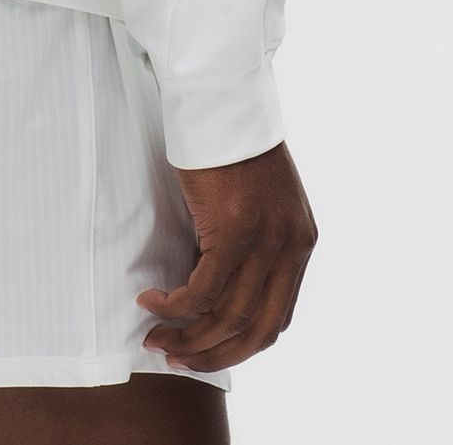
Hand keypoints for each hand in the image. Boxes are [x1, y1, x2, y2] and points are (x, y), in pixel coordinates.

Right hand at [136, 139, 316, 372]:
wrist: (225, 96)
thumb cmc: (231, 139)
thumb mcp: (258, 198)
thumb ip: (251, 240)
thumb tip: (217, 278)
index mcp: (300, 243)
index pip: (277, 318)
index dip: (240, 343)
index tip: (206, 347)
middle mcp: (290, 250)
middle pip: (256, 331)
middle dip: (213, 354)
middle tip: (176, 357)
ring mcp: (264, 243)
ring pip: (227, 318)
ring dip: (187, 336)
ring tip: (156, 335)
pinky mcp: (233, 232)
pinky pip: (202, 291)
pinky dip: (175, 306)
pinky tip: (152, 301)